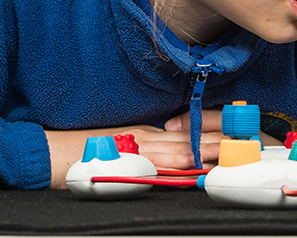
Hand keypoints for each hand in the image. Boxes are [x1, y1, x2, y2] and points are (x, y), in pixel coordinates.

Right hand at [45, 107, 224, 189]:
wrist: (50, 151)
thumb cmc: (83, 153)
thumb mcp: (121, 149)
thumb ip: (146, 154)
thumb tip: (171, 163)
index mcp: (147, 134)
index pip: (188, 134)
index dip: (213, 134)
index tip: (237, 134)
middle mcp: (147, 136)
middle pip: (191, 137)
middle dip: (219, 139)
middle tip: (247, 140)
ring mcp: (137, 146)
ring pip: (179, 146)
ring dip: (206, 148)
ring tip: (232, 150)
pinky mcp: (126, 158)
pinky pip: (155, 160)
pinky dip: (175, 160)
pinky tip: (192, 161)